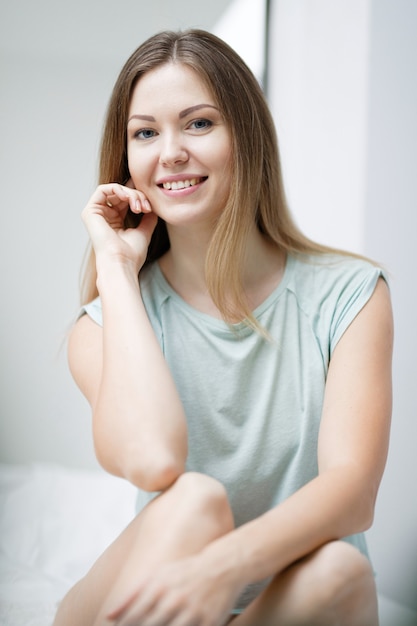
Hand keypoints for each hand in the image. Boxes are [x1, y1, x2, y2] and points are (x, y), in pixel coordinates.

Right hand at [82, 181, 157, 272]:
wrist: (121, 264)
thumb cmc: (131, 255)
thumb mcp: (143, 232)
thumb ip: (148, 218)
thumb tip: (153, 208)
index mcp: (115, 222)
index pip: (126, 201)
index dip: (139, 197)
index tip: (150, 206)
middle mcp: (104, 217)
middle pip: (121, 194)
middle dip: (137, 196)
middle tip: (146, 207)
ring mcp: (96, 214)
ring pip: (114, 191)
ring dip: (130, 194)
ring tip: (139, 206)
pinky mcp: (90, 212)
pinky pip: (102, 190)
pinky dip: (117, 189)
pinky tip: (128, 198)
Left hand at [106, 554, 242, 625]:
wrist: (222, 567)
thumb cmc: (185, 572)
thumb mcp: (157, 576)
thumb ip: (131, 595)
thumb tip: (109, 616)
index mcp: (159, 586)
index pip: (134, 616)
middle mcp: (174, 599)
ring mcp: (192, 612)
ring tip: (159, 625)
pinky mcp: (209, 622)